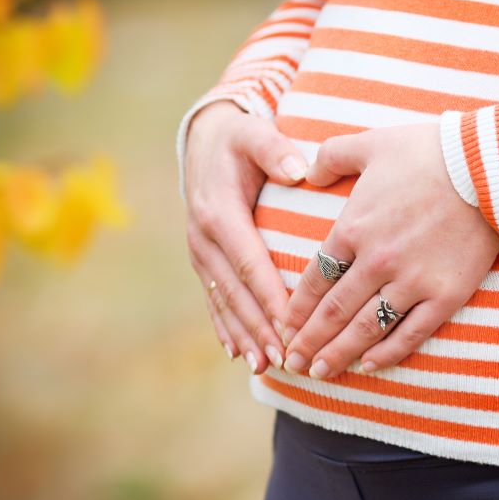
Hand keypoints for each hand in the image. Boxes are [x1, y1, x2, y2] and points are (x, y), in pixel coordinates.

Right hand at [183, 100, 306, 373]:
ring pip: (224, 302)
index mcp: (219, 214)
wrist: (203, 140)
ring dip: (245, 335)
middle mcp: (204, 240)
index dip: (270, 298)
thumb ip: (274, 149)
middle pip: (237, 292)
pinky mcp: (204, 261)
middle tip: (286, 357)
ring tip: (266, 365)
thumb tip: (298, 170)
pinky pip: (215, 299)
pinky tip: (239, 352)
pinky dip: (226, 327)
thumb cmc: (238, 139)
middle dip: (261, 328)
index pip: (250, 264)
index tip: (293, 325)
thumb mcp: (254, 133)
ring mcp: (201, 253)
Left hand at [279, 122, 498, 379]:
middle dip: (308, 342)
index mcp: (352, 228)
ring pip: (365, 329)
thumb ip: (331, 157)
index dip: (296, 309)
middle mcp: (376, 261)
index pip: (316, 279)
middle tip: (290, 364)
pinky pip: (411, 332)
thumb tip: (305, 172)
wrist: (489, 166)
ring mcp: (412, 281)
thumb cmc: (428, 150)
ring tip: (318, 374)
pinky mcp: (446, 294)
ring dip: (338, 355)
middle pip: (333, 312)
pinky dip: (387, 353)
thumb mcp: (370, 143)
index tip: (284, 328)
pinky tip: (369, 366)